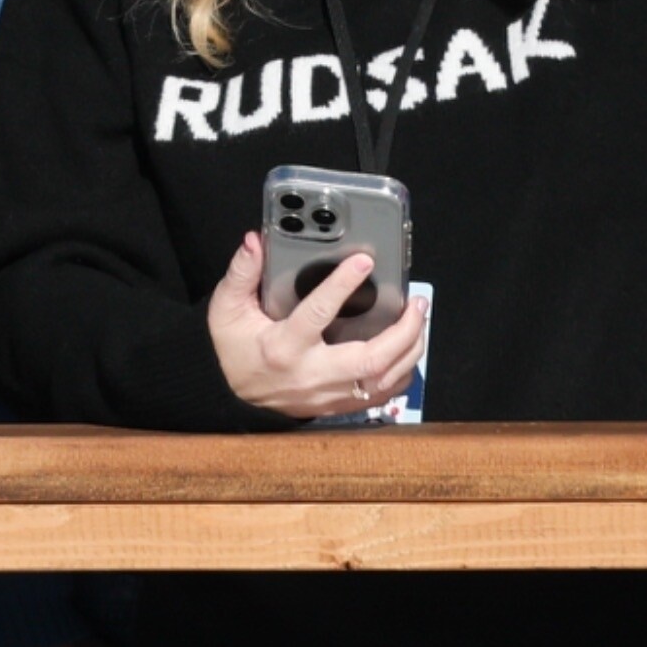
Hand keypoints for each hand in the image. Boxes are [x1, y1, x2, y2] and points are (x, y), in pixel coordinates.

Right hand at [208, 232, 426, 420]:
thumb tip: (254, 242)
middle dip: (403, 331)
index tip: (364, 261)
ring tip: (418, 318)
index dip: (342, 285)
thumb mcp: (227, 309)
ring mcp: (328, 394)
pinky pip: (382, 394)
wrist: (235, 396)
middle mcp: (311, 374)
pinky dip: (402, 370)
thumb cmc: (237, 349)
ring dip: (409, 349)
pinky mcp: (339, 404)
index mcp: (284, 347)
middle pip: (370, 359)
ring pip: (383, 379)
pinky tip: (408, 347)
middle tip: (416, 302)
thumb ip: (241, 274)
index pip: (317, 315)